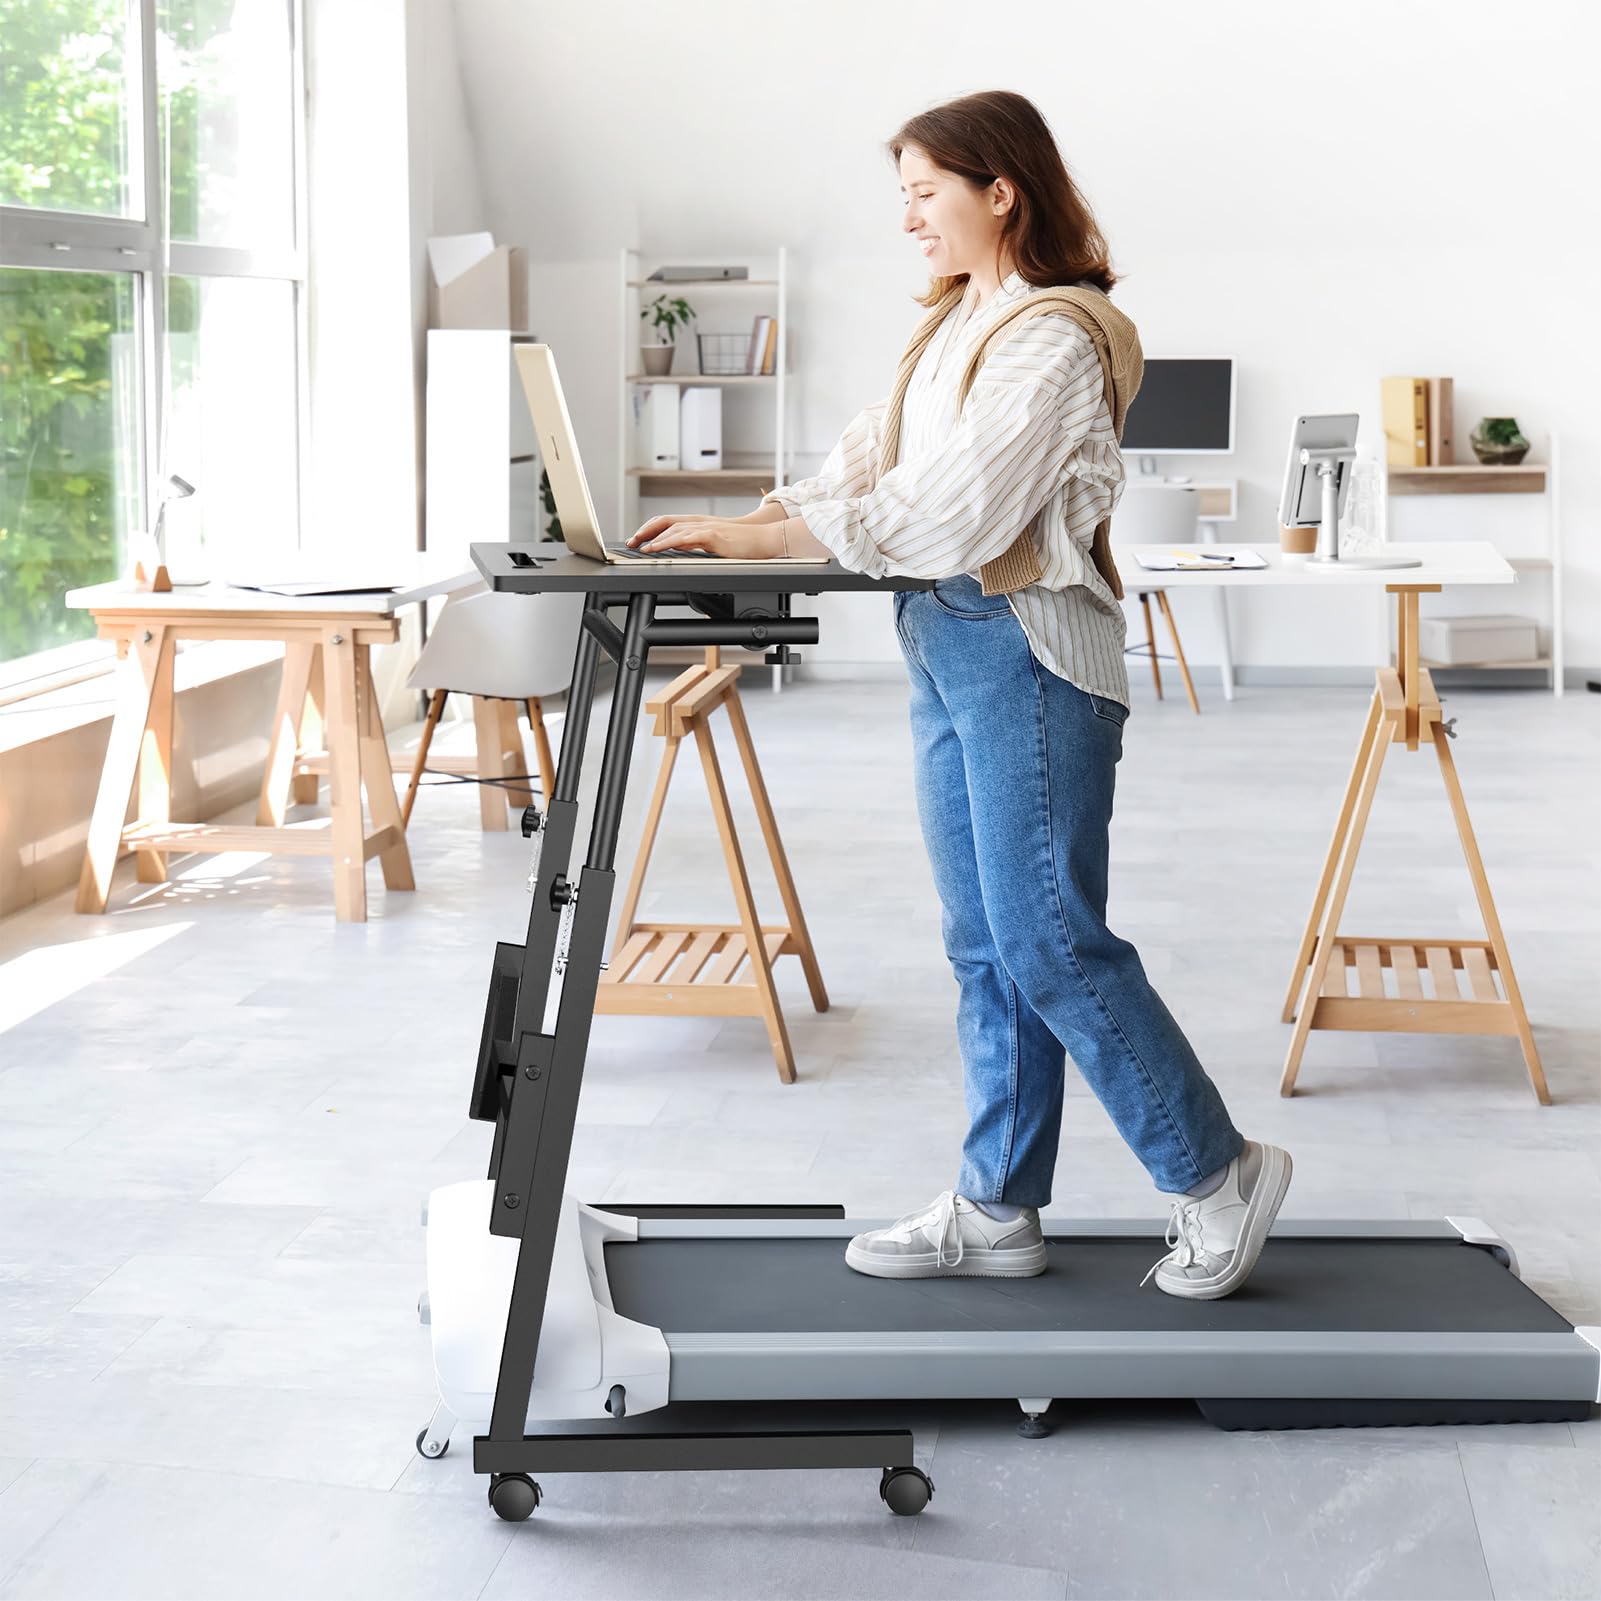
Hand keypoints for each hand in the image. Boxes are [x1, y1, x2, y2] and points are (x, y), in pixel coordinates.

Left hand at [626, 514, 785, 559]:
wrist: (764, 540)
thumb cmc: (743, 545)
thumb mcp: (714, 543)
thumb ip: (696, 543)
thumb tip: (678, 547)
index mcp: (698, 523)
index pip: (668, 521)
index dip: (650, 528)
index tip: (637, 538)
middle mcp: (699, 522)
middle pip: (665, 521)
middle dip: (645, 531)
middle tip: (631, 541)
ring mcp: (706, 527)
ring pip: (673, 528)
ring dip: (654, 537)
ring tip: (640, 547)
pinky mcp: (713, 536)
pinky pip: (686, 538)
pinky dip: (669, 543)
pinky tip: (660, 549)